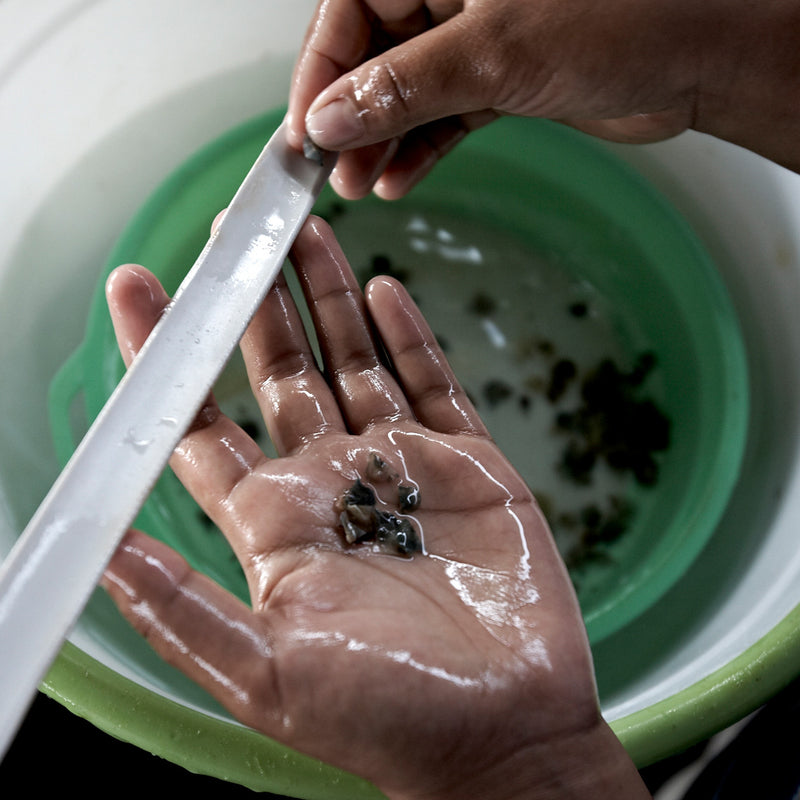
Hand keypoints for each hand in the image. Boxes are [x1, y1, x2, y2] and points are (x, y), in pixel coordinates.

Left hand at [102, 218, 648, 798]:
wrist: (507, 730)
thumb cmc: (390, 717)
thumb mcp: (267, 673)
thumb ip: (182, 608)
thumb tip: (99, 552)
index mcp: (275, 525)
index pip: (203, 424)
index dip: (167, 358)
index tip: (140, 288)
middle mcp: (332, 486)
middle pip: (279, 373)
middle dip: (253, 302)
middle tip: (232, 232)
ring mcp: (402, 468)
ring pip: (353, 361)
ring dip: (326, 298)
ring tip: (304, 234)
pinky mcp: (467, 463)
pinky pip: (433, 383)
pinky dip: (409, 334)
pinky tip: (384, 290)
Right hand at [286, 0, 799, 198]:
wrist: (699, 57)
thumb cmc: (624, 18)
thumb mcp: (491, 54)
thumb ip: (402, 88)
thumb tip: (330, 116)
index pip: (348, 9)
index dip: (319, 74)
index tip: (304, 130)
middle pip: (371, 55)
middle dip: (349, 118)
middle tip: (329, 169)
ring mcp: (476, 36)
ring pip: (405, 91)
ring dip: (380, 142)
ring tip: (361, 184)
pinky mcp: (500, 76)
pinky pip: (443, 114)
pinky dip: (422, 148)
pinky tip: (401, 179)